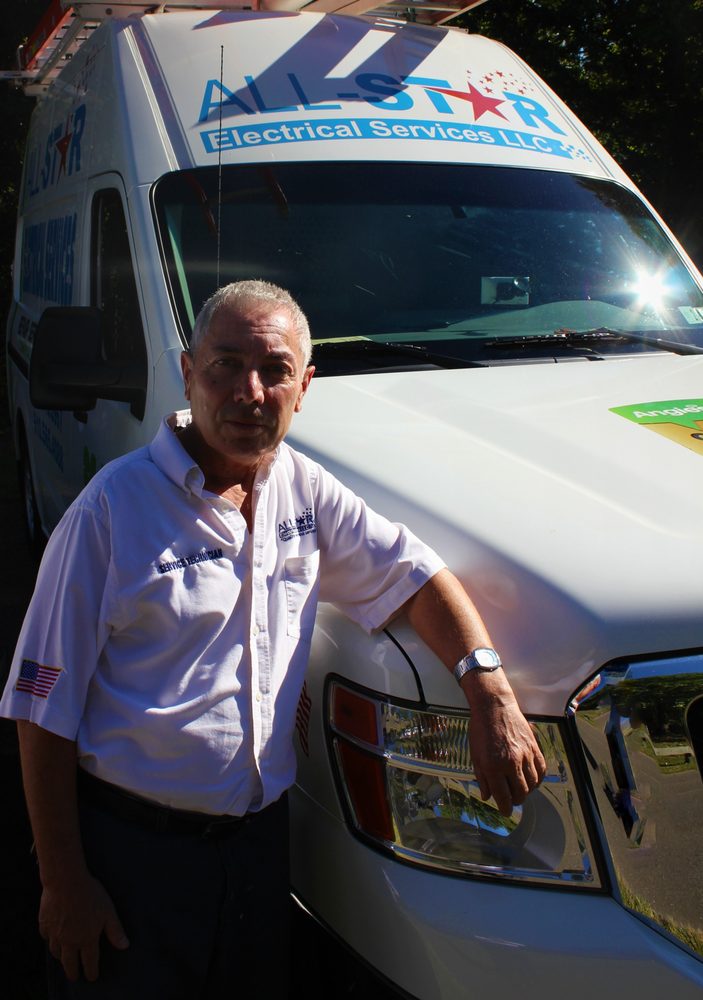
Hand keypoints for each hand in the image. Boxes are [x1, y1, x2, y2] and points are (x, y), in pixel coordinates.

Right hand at [39, 871, 128, 981]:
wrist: (66, 881)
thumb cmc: (91, 894)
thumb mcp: (108, 911)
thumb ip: (115, 930)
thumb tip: (125, 946)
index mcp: (86, 938)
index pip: (89, 961)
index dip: (91, 971)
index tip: (92, 977)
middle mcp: (69, 940)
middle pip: (69, 963)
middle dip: (73, 972)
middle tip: (74, 977)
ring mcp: (55, 933)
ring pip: (56, 952)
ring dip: (61, 958)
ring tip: (63, 959)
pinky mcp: (44, 923)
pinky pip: (46, 937)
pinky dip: (50, 940)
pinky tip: (51, 938)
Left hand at [464, 677, 546, 816]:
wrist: (494, 706)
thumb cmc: (481, 728)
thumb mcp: (475, 755)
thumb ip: (482, 777)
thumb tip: (487, 795)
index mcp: (493, 766)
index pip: (503, 797)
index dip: (504, 808)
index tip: (504, 811)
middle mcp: (511, 763)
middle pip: (520, 794)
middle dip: (515, 800)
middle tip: (511, 799)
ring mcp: (525, 755)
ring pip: (533, 784)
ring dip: (527, 790)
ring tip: (520, 788)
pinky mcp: (534, 747)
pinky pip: (541, 770)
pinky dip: (538, 778)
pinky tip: (531, 779)